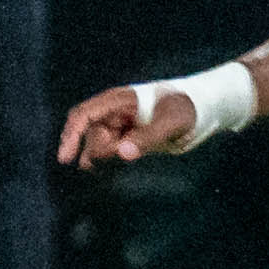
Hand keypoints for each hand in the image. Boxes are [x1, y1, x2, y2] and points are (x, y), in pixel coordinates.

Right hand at [59, 83, 192, 164]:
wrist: (203, 110)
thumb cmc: (188, 109)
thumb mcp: (172, 122)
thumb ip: (148, 137)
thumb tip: (122, 153)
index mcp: (119, 100)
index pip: (83, 115)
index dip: (70, 136)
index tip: (65, 159)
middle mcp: (114, 112)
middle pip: (90, 135)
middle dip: (101, 150)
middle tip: (128, 153)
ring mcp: (120, 125)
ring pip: (98, 146)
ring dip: (103, 157)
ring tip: (122, 159)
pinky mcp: (127, 137)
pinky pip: (108, 150)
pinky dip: (106, 160)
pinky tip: (107, 167)